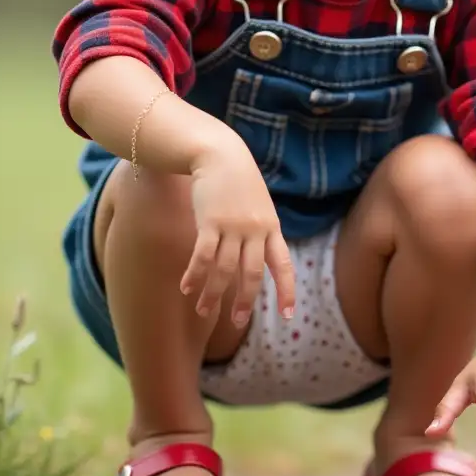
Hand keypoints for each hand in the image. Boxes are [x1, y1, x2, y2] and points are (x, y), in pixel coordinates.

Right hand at [180, 134, 294, 328]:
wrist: (219, 153)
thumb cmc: (238, 181)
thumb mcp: (259, 204)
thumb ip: (261, 230)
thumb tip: (256, 259)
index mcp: (271, 227)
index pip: (283, 265)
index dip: (286, 291)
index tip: (288, 315)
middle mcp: (255, 230)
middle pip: (251, 275)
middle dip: (244, 301)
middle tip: (237, 321)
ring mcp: (233, 226)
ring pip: (224, 270)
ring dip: (213, 293)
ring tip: (203, 310)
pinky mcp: (210, 222)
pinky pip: (203, 256)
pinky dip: (195, 275)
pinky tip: (186, 288)